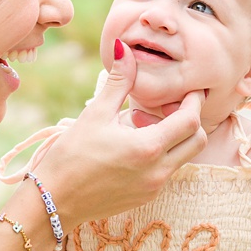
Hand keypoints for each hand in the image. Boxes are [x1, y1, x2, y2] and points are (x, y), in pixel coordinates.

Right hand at [28, 45, 208, 223]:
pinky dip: (162, 154)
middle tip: (173, 105)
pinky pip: (167, 171)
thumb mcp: (94, 115)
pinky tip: (135, 145)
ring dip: (176, 138)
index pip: (190, 120)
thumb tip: (124, 48)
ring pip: (184, 157)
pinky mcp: (146, 197)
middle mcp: (158, 170)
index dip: (194, 101)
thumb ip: (118, 82)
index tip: (189, 89)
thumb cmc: (70, 156)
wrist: (53, 202)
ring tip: (146, 124)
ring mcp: (154, 187)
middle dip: (192, 120)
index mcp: (148, 147)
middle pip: (197, 141)